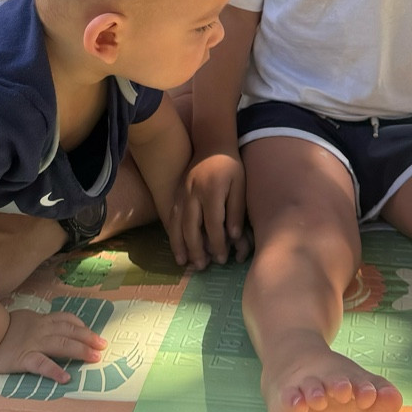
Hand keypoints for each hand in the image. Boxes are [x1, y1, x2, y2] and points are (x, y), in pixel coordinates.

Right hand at [0, 307, 106, 383]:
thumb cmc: (0, 328)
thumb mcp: (23, 319)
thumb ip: (38, 323)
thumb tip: (51, 325)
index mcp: (40, 321)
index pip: (65, 320)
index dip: (81, 326)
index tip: (93, 332)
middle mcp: (40, 330)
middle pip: (69, 332)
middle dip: (88, 338)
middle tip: (103, 345)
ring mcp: (33, 344)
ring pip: (61, 344)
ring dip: (80, 350)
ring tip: (95, 358)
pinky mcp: (24, 359)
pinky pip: (41, 364)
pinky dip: (55, 371)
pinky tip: (65, 378)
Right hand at [176, 152, 248, 268]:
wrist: (211, 144)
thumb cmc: (230, 166)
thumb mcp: (240, 185)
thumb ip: (236, 210)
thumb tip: (233, 237)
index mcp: (210, 191)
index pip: (213, 224)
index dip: (217, 244)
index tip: (222, 258)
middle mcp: (192, 194)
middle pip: (191, 227)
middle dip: (196, 249)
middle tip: (202, 266)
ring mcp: (181, 194)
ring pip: (177, 224)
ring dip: (179, 245)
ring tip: (183, 262)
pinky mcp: (176, 194)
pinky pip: (171, 217)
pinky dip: (172, 233)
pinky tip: (176, 246)